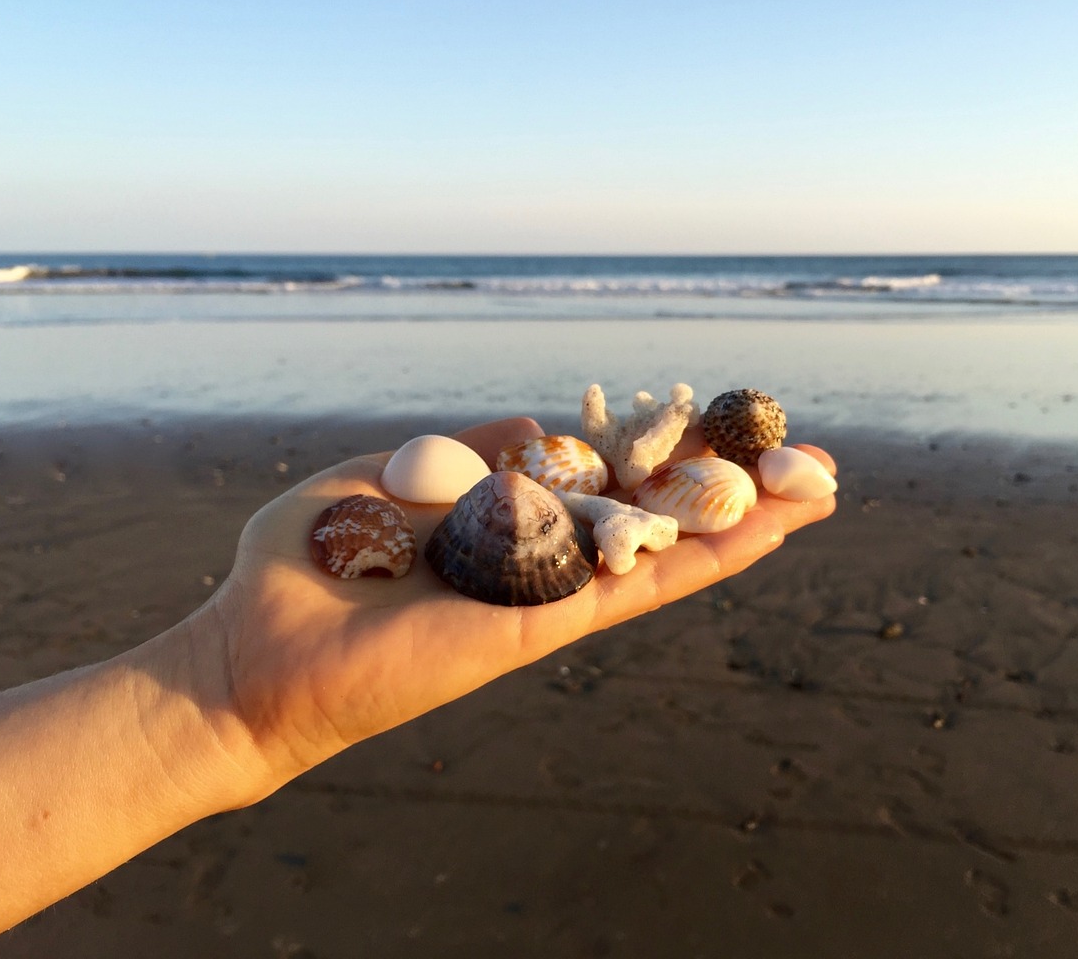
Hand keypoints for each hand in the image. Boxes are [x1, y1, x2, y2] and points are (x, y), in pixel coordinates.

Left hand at [202, 418, 837, 798]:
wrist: (255, 655)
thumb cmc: (305, 566)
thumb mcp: (386, 473)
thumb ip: (466, 452)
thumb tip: (540, 427)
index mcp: (509, 526)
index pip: (610, 484)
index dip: (671, 455)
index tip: (723, 421)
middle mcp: (544, 562)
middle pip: (660, 519)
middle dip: (734, 487)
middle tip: (812, 460)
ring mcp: (552, 594)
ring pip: (672, 553)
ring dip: (750, 521)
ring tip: (822, 488)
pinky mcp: (543, 626)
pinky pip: (638, 587)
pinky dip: (706, 558)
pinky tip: (765, 530)